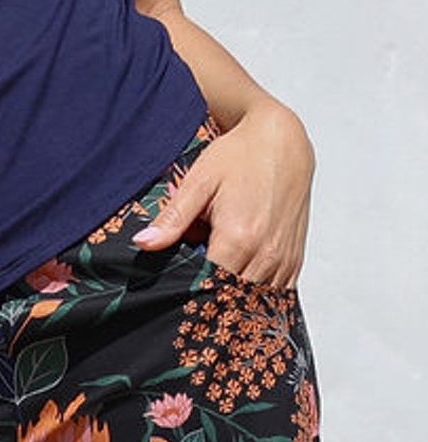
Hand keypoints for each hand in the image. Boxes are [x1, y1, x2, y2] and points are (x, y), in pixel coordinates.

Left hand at [132, 101, 314, 287]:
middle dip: (209, 295)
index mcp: (239, 236)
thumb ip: (173, 218)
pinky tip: (238, 273)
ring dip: (233, 294)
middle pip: (232, 298)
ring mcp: (284, 259)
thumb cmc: (240, 156)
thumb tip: (144, 243)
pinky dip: (254, 290)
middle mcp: (266, 253)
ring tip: (215, 274)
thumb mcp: (199, 181)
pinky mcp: (295, 259)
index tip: (175, 291)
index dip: (190, 292)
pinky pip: (274, 292)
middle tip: (192, 285)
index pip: (209, 287)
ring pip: (254, 300)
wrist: (281, 141)